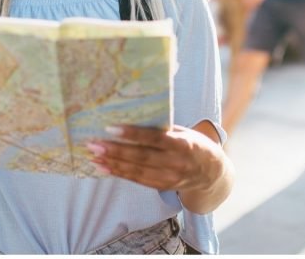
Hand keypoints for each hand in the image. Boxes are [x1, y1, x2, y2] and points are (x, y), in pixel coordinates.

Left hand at [87, 125, 223, 194]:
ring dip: (112, 164)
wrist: (212, 173)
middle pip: (141, 157)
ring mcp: (169, 178)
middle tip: (94, 144)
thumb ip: (163, 128)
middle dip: (115, 150)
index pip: (154, 138)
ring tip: (93, 156)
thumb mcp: (184, 132)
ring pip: (136, 171)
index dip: (132, 134)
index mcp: (183, 144)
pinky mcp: (162, 186)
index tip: (111, 128)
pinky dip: (119, 173)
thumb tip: (132, 117)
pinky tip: (104, 167)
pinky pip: (137, 180)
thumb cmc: (195, 144)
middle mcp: (176, 163)